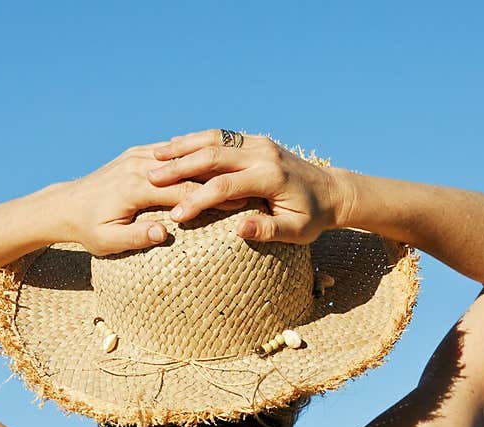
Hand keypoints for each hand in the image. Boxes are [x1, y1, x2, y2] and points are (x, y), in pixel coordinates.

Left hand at [52, 142, 253, 256]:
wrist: (66, 205)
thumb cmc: (88, 230)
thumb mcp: (108, 242)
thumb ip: (136, 238)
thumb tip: (163, 234)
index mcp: (135, 188)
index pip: (183, 191)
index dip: (213, 199)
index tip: (240, 206)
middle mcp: (138, 166)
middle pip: (187, 171)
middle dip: (218, 180)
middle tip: (250, 189)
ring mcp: (138, 156)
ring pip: (182, 157)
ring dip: (209, 166)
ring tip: (238, 176)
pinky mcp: (138, 154)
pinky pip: (171, 153)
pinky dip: (192, 160)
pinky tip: (213, 167)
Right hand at [147, 130, 352, 242]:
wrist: (331, 191)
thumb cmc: (313, 218)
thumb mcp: (297, 232)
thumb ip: (269, 231)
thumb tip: (240, 230)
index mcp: (270, 177)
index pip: (225, 187)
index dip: (198, 201)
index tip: (176, 217)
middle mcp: (262, 153)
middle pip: (213, 156)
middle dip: (180, 167)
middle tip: (151, 178)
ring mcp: (258, 143)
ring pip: (214, 139)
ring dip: (183, 147)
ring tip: (155, 158)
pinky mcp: (255, 140)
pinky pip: (221, 137)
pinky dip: (196, 141)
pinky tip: (176, 148)